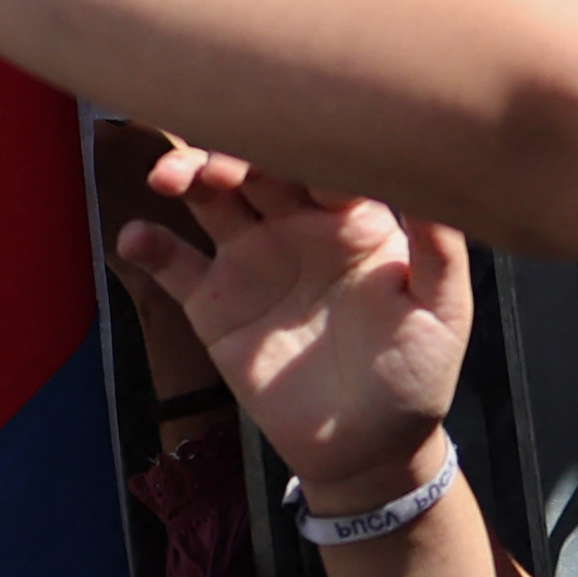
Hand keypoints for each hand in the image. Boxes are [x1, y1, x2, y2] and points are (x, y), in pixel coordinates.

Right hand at [108, 157, 467, 506]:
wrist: (368, 450)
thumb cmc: (417, 376)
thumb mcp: (442, 312)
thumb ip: (439, 248)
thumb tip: (434, 181)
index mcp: (354, 217)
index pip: (321, 160)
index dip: (299, 139)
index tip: (280, 126)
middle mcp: (298, 224)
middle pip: (257, 166)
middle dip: (234, 149)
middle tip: (216, 158)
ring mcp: (253, 260)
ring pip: (210, 199)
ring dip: (186, 175)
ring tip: (167, 179)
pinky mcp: (216, 304)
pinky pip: (175, 265)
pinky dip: (150, 246)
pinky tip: (135, 238)